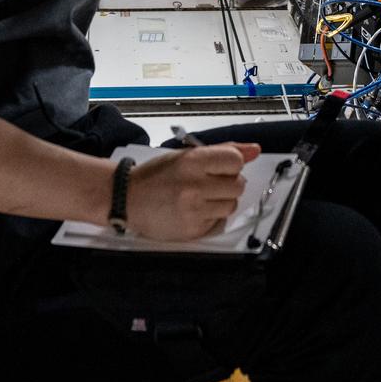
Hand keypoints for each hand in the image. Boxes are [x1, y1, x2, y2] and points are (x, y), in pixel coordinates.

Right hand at [124, 142, 261, 239]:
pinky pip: (219, 223)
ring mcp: (194, 210)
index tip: (221, 167)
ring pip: (231, 206)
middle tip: (209, 183)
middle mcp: (194, 186)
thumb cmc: (155, 176)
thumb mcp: (186, 155)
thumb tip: (254, 150)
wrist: (126, 199)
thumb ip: (223, 151)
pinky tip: (195, 211)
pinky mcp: (192, 231)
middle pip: (238, 185)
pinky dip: (211, 217)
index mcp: (193, 161)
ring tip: (201, 197)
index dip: (231, 165)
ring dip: (222, 201)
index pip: (236, 161)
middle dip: (228, 184)